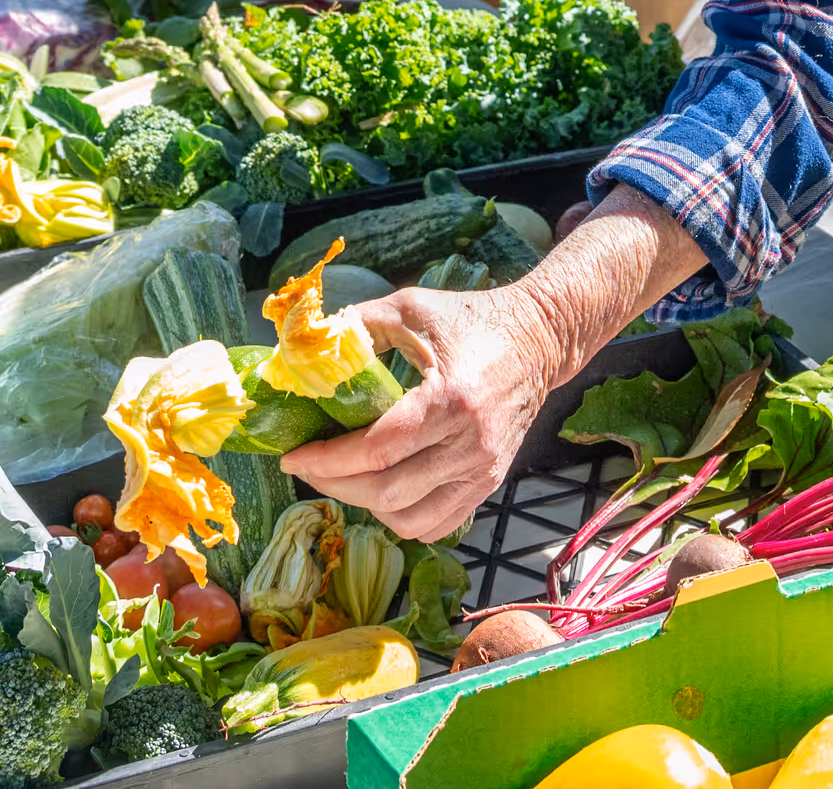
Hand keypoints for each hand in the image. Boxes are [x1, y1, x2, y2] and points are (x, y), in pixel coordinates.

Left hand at [282, 285, 563, 541]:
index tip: (293, 456)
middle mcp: (470, 444)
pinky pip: (436, 524)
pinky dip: (400, 518)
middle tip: (305, 467)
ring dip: (363, 506)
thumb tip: (307, 346)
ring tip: (340, 478)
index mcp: (450, 399)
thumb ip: (360, 324)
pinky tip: (379, 493)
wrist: (539, 338)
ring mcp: (482, 470)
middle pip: (386, 492)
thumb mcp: (412, 307)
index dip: (327, 459)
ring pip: (408, 519)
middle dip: (334, 484)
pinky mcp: (488, 483)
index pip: (377, 449)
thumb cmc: (473, 318)